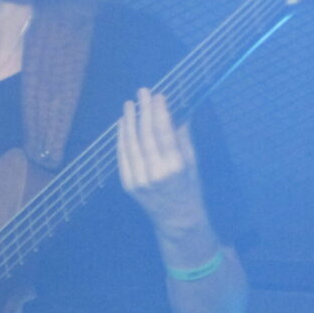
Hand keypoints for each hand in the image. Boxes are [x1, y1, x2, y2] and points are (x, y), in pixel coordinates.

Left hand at [116, 88, 207, 234]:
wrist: (177, 220)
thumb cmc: (190, 189)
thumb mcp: (193, 163)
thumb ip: (183, 138)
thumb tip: (178, 111)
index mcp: (175, 167)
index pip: (164, 133)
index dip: (159, 112)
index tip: (157, 95)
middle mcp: (155, 173)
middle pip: (145, 135)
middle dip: (143, 111)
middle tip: (142, 92)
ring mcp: (138, 180)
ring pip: (131, 144)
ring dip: (129, 121)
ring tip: (129, 104)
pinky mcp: (128, 184)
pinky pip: (122, 156)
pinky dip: (121, 138)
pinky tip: (122, 124)